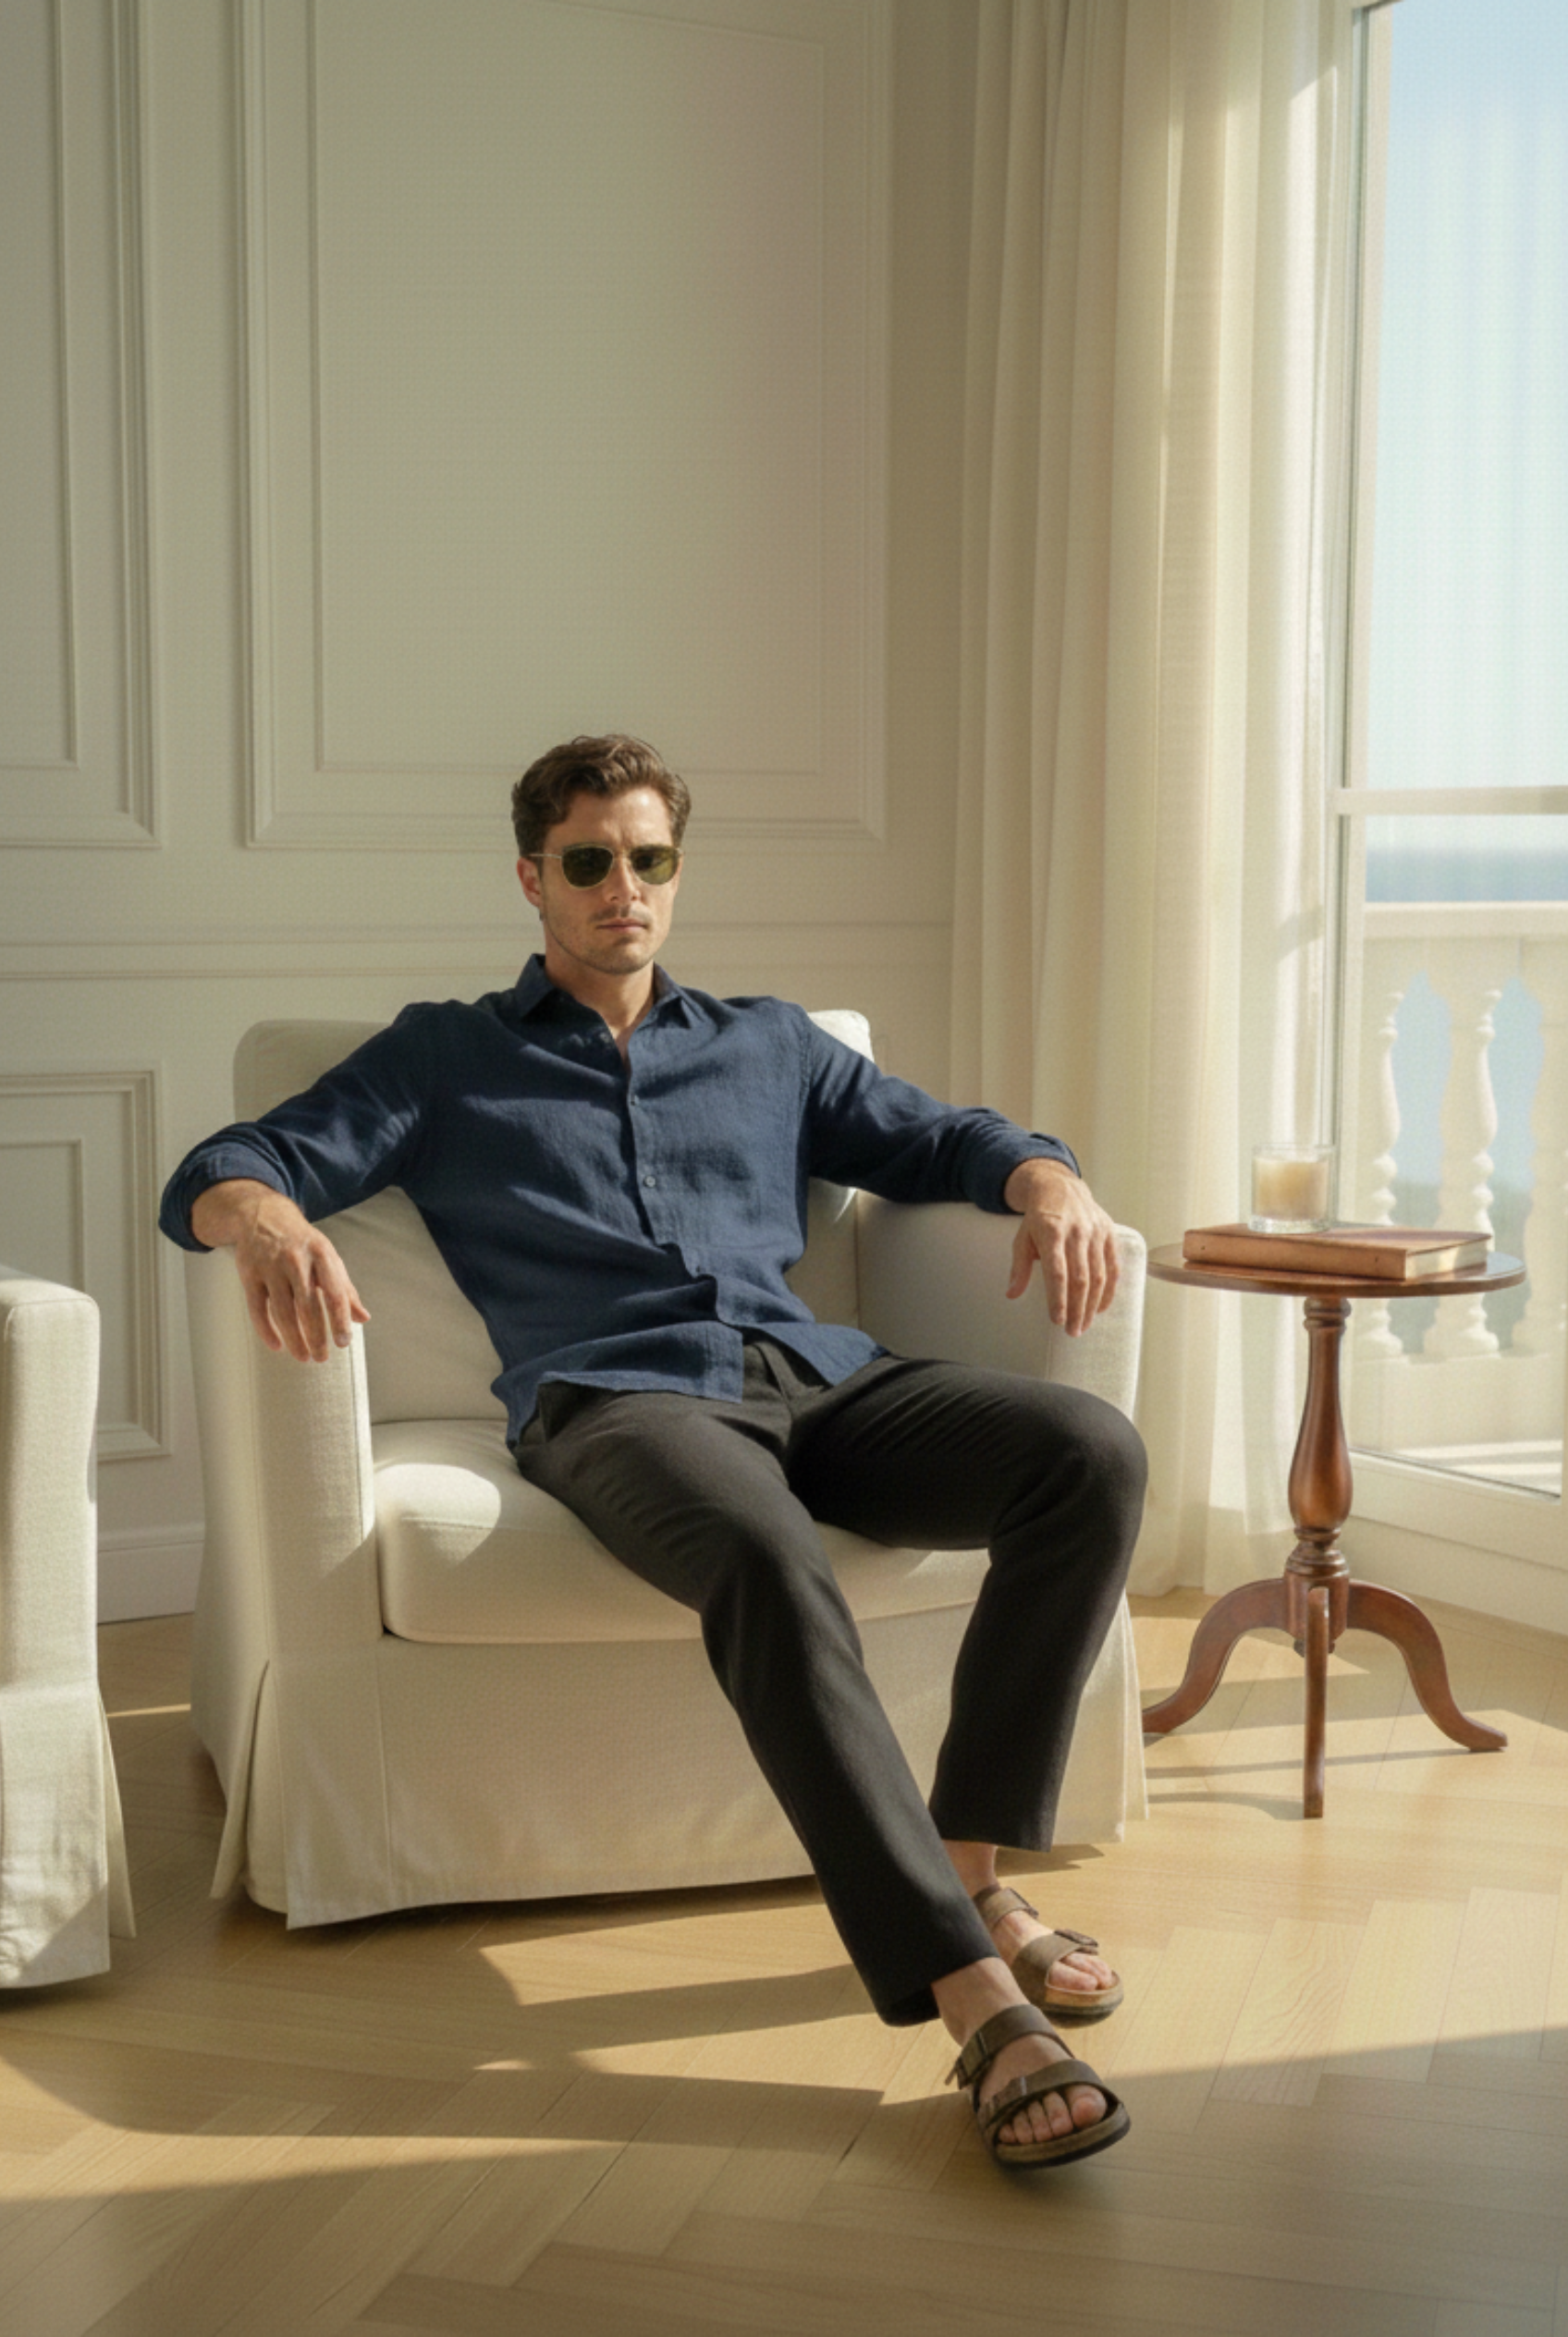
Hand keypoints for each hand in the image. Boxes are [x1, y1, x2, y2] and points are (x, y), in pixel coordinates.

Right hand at [190, 1179, 369, 1362]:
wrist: (264, 1216)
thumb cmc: (303, 1243)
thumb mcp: (329, 1258)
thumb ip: (346, 1289)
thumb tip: (363, 1318)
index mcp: (322, 1255)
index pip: (335, 1293)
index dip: (340, 1321)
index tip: (343, 1343)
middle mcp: (295, 1260)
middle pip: (308, 1307)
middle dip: (316, 1336)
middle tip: (322, 1358)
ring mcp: (270, 1267)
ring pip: (282, 1311)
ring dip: (294, 1339)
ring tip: (304, 1357)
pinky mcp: (249, 1274)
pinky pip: (257, 1308)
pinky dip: (266, 1330)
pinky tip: (277, 1346)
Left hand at [1003, 1158, 1118, 1337]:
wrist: (1060, 1188)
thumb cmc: (1039, 1218)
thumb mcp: (1022, 1238)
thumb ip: (1019, 1267)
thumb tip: (1012, 1294)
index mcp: (1052, 1233)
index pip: (1057, 1273)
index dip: (1058, 1299)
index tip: (1057, 1320)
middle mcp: (1077, 1233)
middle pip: (1080, 1279)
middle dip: (1077, 1309)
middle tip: (1072, 1331)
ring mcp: (1096, 1233)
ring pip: (1099, 1276)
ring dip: (1093, 1305)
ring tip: (1084, 1324)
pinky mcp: (1109, 1233)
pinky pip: (1113, 1266)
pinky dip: (1109, 1290)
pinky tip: (1101, 1306)